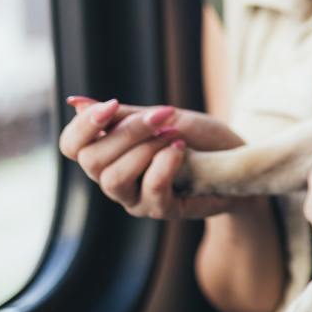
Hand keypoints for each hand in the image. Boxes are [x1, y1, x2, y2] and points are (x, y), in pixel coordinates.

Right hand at [59, 95, 246, 219]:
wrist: (239, 161)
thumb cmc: (199, 138)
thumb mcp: (162, 118)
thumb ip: (123, 115)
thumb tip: (76, 101)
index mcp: (109, 153)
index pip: (71, 146)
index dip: (83, 126)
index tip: (111, 105)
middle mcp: (114, 179)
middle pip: (91, 160)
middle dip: (126, 132)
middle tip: (162, 115)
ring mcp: (135, 199)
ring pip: (114, 179)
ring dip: (145, 149)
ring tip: (173, 135)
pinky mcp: (162, 210)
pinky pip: (151, 188)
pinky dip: (164, 163)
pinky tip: (181, 149)